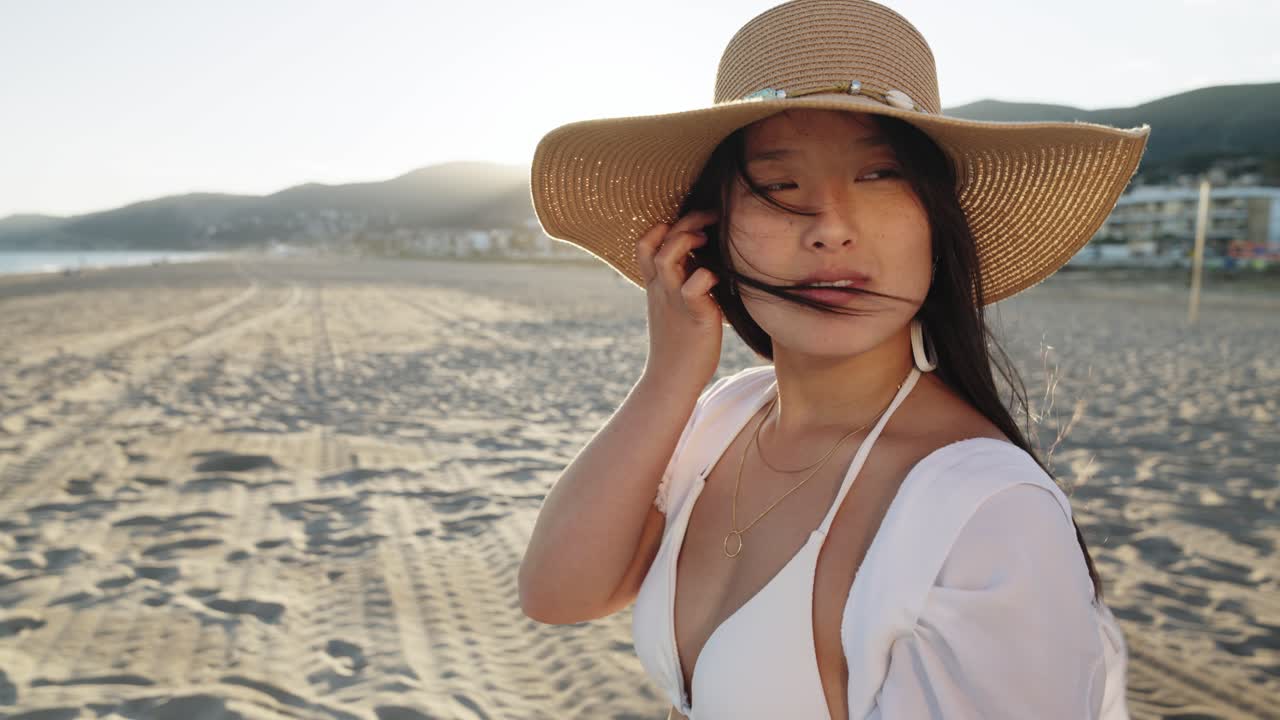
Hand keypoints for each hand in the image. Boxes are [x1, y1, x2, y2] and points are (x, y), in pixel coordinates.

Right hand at [635, 209, 723, 388]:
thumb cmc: (681, 340)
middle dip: (685, 222)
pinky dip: (707, 275)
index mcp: (656, 284)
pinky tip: (719, 278)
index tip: (691, 224)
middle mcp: (661, 289)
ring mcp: (674, 301)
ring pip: (666, 258)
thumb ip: (683, 280)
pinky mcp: (694, 316)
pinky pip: (693, 287)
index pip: (645, 243)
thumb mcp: (675, 304)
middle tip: (711, 219)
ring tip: (707, 241)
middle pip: (658, 241)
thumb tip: (704, 258)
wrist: (673, 378)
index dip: (663, 226)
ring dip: (688, 241)